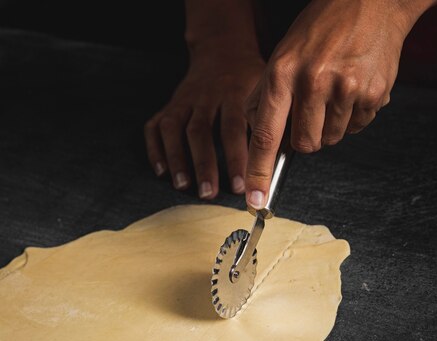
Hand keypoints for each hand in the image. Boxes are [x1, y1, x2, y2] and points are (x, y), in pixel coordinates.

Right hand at [144, 49, 264, 198]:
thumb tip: (280, 163)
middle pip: (202, 131)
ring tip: (183, 186)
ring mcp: (185, 100)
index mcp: (235, 93)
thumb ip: (272, 122)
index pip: (235, 128)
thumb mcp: (266, 92)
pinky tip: (161, 171)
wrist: (223, 49)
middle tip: (209, 193)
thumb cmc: (250, 81)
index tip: (242, 186)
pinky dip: (155, 149)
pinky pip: (155, 126)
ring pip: (176, 129)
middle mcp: (207, 96)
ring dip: (178, 159)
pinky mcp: (170, 105)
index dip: (237, 158)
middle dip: (205, 164)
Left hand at [243, 0, 411, 209]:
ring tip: (334, 89)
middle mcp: (312, 81)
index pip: (265, 135)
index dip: (259, 173)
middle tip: (312, 106)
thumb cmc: (321, 29)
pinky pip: (357, 128)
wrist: (371, 1)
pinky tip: (353, 87)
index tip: (255, 201)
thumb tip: (254, 138)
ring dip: (331, 125)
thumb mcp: (282, 55)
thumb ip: (265, 97)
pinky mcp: (372, 94)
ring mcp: (345, 88)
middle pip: (304, 145)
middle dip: (306, 136)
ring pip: (331, 140)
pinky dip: (354, 115)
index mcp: (282, 72)